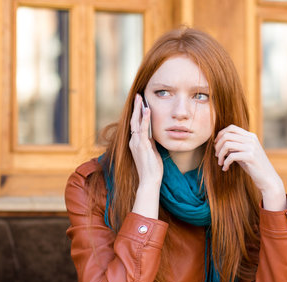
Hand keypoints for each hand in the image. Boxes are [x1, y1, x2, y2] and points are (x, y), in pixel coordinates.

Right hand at [129, 94, 162, 217]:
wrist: (149, 180)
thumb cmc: (152, 169)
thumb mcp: (152, 152)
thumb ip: (151, 143)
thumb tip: (153, 134)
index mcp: (135, 143)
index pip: (135, 125)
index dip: (137, 113)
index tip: (140, 103)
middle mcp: (133, 142)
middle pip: (132, 120)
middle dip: (135, 107)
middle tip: (138, 96)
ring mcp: (136, 144)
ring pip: (135, 122)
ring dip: (138, 109)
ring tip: (141, 98)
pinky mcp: (141, 146)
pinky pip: (142, 129)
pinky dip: (144, 119)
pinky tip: (147, 110)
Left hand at [214, 125, 286, 210]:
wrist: (267, 178)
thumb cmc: (252, 166)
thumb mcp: (243, 153)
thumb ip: (234, 146)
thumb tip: (218, 143)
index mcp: (250, 136)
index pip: (231, 127)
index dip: (220, 134)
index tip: (216, 144)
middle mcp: (251, 139)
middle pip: (227, 135)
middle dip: (218, 146)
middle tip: (216, 155)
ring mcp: (251, 147)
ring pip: (227, 145)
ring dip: (220, 155)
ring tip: (220, 162)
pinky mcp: (250, 157)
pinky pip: (231, 156)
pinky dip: (225, 163)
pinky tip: (225, 168)